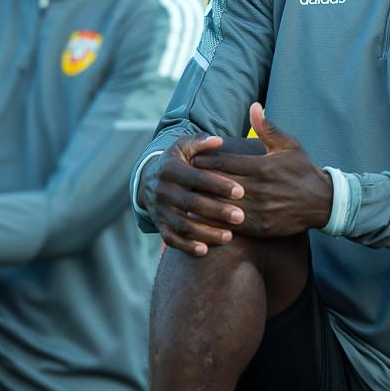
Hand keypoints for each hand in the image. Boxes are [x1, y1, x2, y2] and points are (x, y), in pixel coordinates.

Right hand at [144, 133, 254, 256]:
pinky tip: (205, 250)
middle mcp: (162, 190)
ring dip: (205, 233)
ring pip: (182, 225)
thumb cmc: (177, 161)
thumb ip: (200, 142)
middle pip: (190, 204)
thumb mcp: (184, 146)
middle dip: (216, 211)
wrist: (148, 179)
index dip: (218, 185)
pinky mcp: (159, 224)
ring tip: (229, 236)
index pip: (196, 178)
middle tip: (240, 217)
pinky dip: (186, 246)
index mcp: (170, 169)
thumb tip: (218, 140)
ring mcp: (159, 210)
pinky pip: (171, 239)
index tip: (241, 191)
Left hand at [189, 103, 332, 238]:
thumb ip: (267, 128)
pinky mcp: (259, 227)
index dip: (204, 159)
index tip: (191, 156)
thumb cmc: (303, 170)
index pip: (223, 161)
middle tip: (181, 176)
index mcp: (262, 167)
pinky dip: (213, 221)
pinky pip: (230, 225)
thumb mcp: (289, 145)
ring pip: (220, 206)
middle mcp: (258, 189)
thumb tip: (253, 107)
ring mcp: (258, 210)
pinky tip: (200, 218)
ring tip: (184, 196)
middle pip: (217, 183)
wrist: (323, 203)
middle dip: (198, 179)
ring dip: (201, 201)